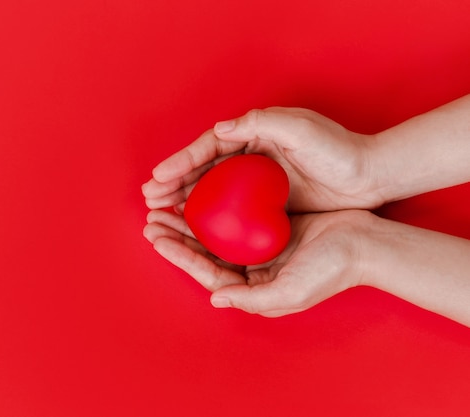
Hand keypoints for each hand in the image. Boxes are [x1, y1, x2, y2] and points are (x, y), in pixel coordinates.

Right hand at [142, 107, 381, 212]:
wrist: (368, 176)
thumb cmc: (338, 150)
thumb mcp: (301, 129)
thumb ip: (260, 123)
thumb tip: (219, 129)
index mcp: (253, 134)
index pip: (208, 147)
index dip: (180, 161)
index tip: (158, 177)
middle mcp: (250, 157)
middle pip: (203, 170)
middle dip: (173, 183)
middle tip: (149, 199)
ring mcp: (256, 181)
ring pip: (211, 191)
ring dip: (184, 201)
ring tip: (160, 214)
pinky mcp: (266, 201)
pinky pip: (229, 210)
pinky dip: (209, 217)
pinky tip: (193, 228)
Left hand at [143, 209, 370, 316]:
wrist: (367, 244)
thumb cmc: (331, 270)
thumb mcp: (291, 292)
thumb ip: (252, 298)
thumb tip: (215, 299)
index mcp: (252, 288)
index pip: (207, 271)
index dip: (179, 255)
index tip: (156, 237)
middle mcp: (252, 270)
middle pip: (205, 252)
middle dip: (177, 236)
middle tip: (152, 218)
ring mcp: (260, 248)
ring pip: (216, 233)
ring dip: (190, 221)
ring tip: (165, 207)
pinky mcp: (270, 227)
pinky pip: (235, 216)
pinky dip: (215, 207)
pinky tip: (199, 194)